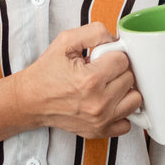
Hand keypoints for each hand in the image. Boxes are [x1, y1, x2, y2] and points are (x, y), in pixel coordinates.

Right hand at [14, 22, 141, 139]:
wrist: (30, 101)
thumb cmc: (47, 72)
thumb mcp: (66, 41)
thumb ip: (95, 32)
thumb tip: (115, 40)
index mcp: (91, 79)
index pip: (123, 60)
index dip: (112, 55)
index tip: (100, 59)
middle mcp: (98, 103)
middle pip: (130, 78)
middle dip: (117, 71)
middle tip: (100, 71)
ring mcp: (100, 120)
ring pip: (135, 100)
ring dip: (124, 91)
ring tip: (107, 86)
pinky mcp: (100, 132)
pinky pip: (127, 123)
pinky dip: (121, 113)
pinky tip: (109, 103)